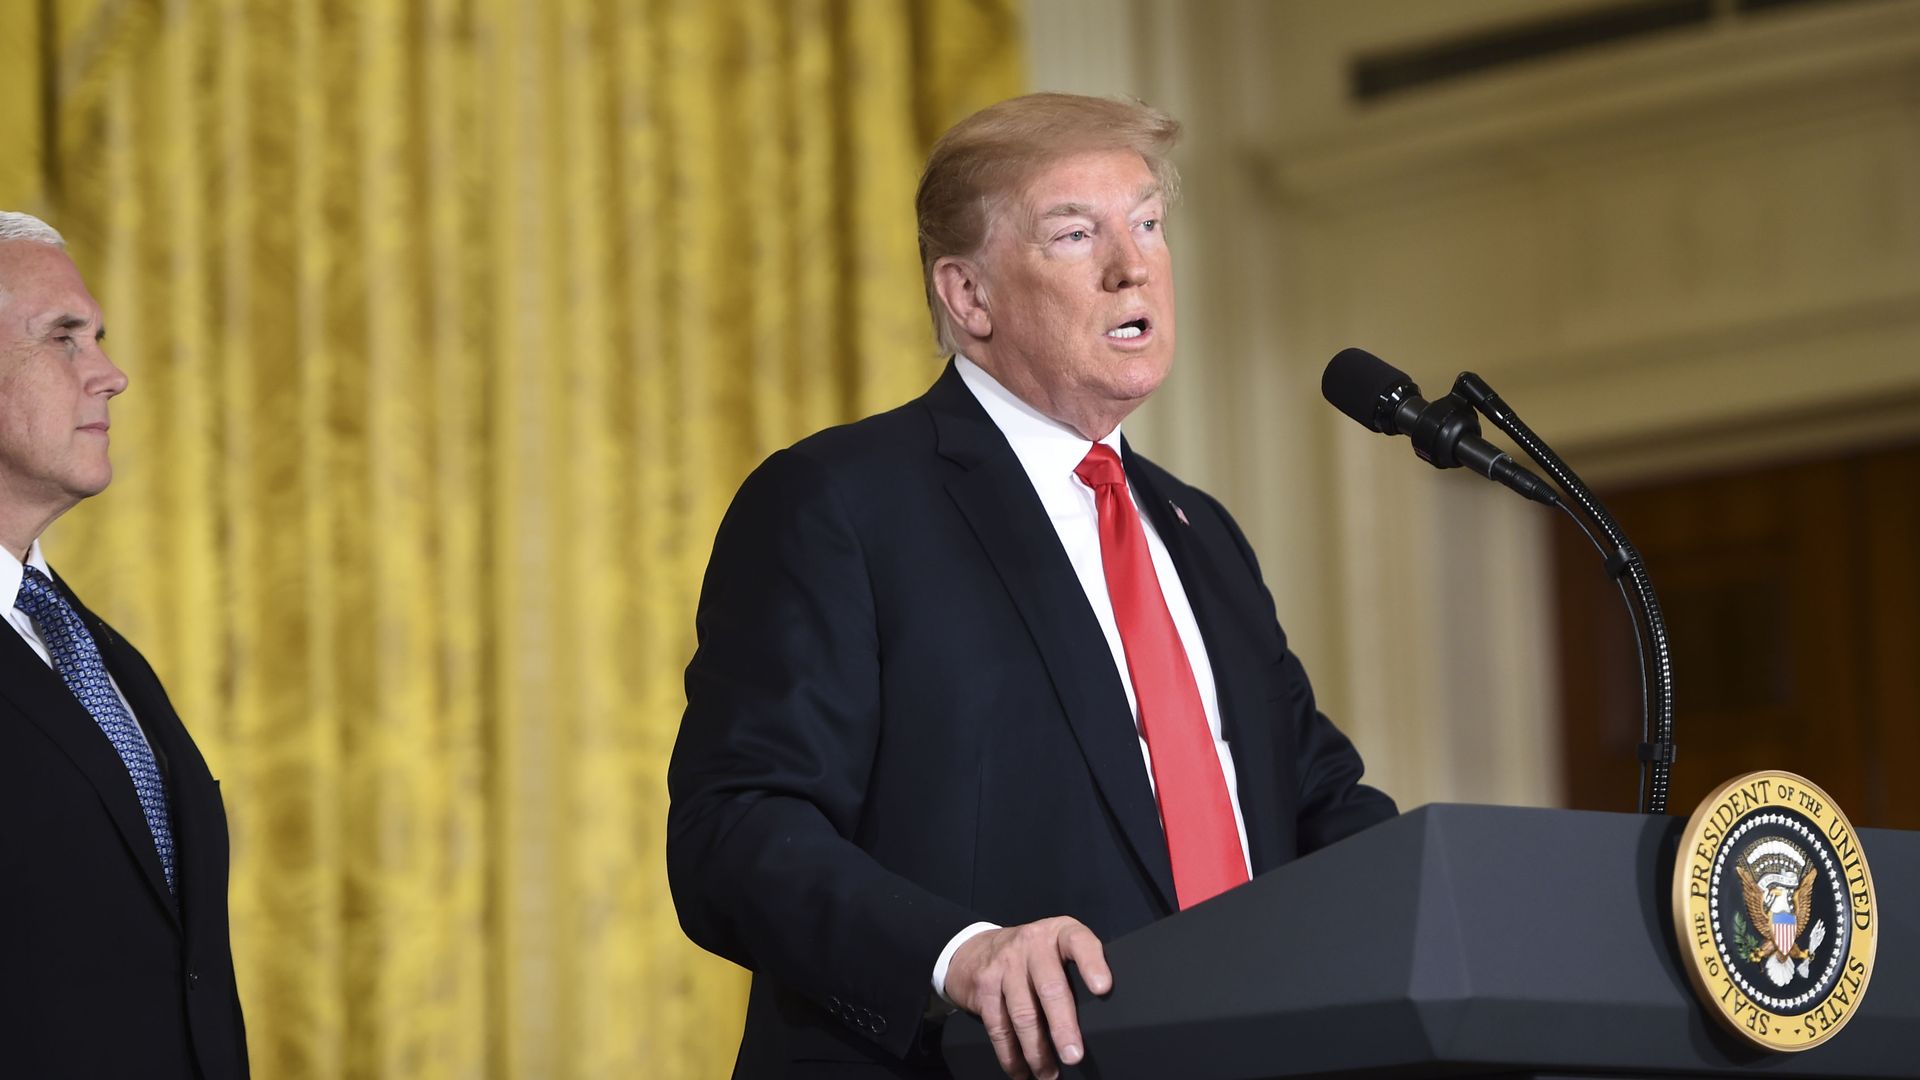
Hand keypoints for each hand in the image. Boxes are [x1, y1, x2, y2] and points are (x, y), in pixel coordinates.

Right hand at [943, 916, 1111, 1079]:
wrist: (976, 949)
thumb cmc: (1033, 956)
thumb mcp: (1057, 948)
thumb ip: (1076, 968)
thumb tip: (1103, 1017)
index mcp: (1059, 933)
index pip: (1079, 942)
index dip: (1092, 964)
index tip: (1103, 988)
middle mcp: (1032, 944)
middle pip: (1050, 987)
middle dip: (1063, 1026)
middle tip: (1073, 1055)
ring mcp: (1005, 964)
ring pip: (1023, 1013)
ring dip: (1037, 1050)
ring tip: (1048, 1073)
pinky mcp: (985, 986)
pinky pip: (999, 1026)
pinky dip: (1010, 1054)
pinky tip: (1021, 1070)